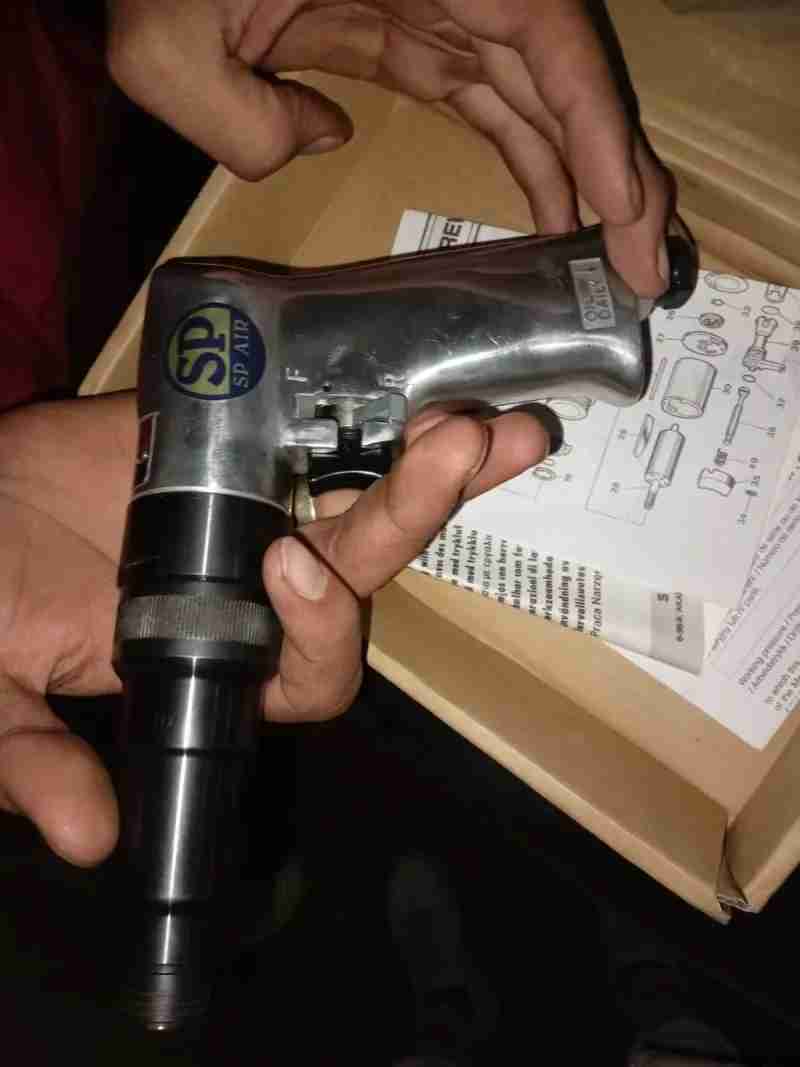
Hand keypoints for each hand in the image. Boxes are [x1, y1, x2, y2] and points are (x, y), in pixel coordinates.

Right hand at [0, 392, 546, 865]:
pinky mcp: (244, 435)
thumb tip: (88, 838)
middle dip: (418, 514)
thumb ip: (35, 760)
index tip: (285, 566)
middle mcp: (261, 585)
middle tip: (464, 448)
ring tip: (478, 421)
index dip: (321, 630)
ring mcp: (260, 503)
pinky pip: (314, 420)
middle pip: (364, 563)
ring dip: (427, 463)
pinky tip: (407, 372)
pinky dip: (362, 402)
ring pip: (364, 490)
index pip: (315, 668)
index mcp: (227, 656)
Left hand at [106, 0, 672, 297]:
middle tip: (648, 275)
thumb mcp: (168, 39)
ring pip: (543, 99)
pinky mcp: (421, 41)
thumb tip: (321, 140)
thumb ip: (232, 113)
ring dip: (588, 184)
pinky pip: (498, 107)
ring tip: (614, 271)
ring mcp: (444, 12)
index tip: (630, 216)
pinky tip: (554, 226)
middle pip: (568, 80)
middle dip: (619, 177)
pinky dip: (534, 165)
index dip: (598, 128)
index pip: (546, 44)